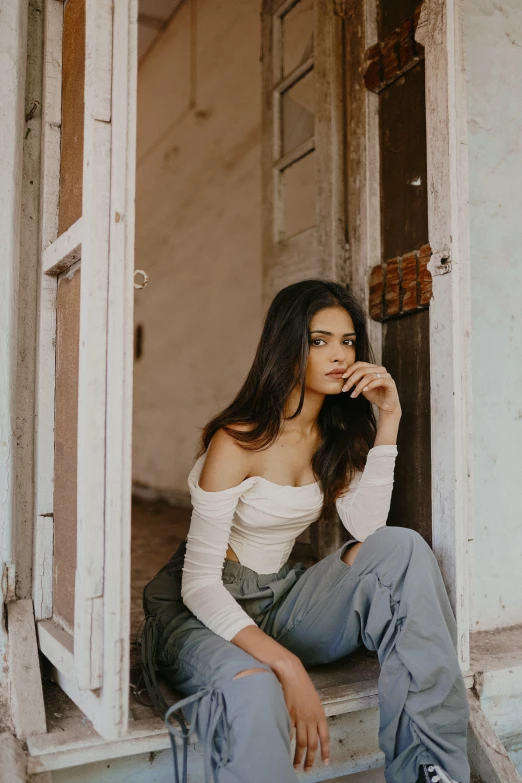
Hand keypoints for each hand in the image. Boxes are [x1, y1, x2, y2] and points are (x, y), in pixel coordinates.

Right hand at [274, 657, 329, 771]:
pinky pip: (289, 733)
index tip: (325, 762)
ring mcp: (299, 717)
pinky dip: (288, 743)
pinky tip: (286, 749)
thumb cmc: (303, 684)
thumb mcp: (314, 700)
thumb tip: (312, 729)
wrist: (292, 672)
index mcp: (320, 714)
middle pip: (312, 744)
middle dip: (310, 759)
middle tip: (307, 769)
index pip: (325, 737)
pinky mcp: (288, 714)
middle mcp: (311, 718)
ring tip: (296, 765)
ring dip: (298, 756)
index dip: (325, 751)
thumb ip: (313, 715)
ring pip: (300, 742)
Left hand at [341, 361, 400, 414]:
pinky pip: (379, 381)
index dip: (350, 369)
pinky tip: (364, 390)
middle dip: (352, 379)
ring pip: (369, 376)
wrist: (386, 405)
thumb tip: (344, 375)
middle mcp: (380, 369)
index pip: (360, 364)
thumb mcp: (361, 386)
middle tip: (345, 388)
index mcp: (373, 367)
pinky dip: (370, 385)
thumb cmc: (374, 394)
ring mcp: (386, 375)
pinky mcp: (390, 382)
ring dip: (359, 386)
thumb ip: (356, 380)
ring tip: (353, 394)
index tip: (343, 377)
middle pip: (363, 370)